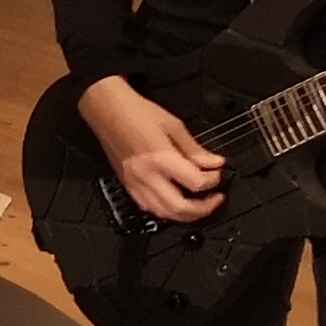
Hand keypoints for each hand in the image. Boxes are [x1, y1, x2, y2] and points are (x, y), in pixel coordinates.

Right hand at [79, 76, 224, 222]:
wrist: (107, 110)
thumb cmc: (136, 113)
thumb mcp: (174, 125)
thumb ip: (195, 149)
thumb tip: (214, 163)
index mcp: (160, 158)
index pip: (195, 182)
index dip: (213, 180)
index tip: (218, 172)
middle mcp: (146, 176)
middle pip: (180, 208)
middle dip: (204, 208)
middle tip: (215, 199)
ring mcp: (134, 183)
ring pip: (163, 214)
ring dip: (185, 215)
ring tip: (198, 206)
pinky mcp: (127, 185)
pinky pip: (147, 208)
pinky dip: (165, 210)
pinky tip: (174, 203)